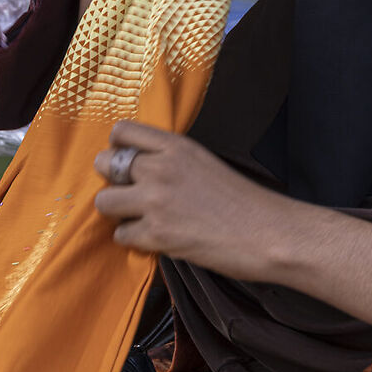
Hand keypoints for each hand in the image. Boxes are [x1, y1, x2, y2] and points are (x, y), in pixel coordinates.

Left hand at [92, 121, 296, 280]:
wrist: (267, 233)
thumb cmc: (243, 200)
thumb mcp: (205, 162)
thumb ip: (171, 158)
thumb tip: (139, 166)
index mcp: (176, 146)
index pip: (121, 132)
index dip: (118, 148)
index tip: (126, 162)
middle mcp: (161, 169)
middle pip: (104, 164)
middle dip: (112, 180)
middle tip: (130, 193)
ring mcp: (156, 202)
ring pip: (104, 202)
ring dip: (118, 212)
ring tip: (139, 218)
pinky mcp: (157, 235)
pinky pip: (120, 235)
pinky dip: (134, 239)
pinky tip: (155, 238)